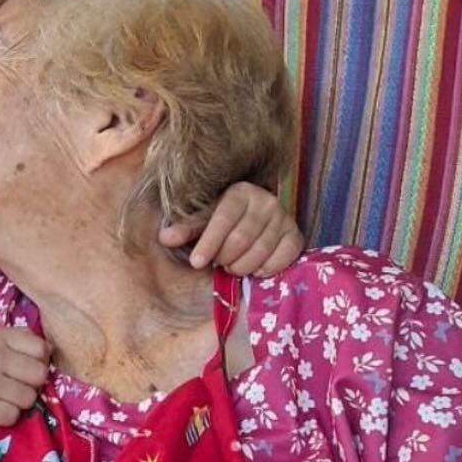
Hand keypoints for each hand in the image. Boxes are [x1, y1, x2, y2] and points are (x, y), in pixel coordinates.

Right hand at [0, 325, 50, 424]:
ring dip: (19, 403)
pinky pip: (11, 416)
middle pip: (38, 375)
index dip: (39, 362)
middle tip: (16, 387)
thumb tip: (47, 354)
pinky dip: (6, 416)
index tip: (26, 369)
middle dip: (32, 385)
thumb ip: (12, 342)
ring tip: (2, 399)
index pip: (40, 349)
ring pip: (28, 398)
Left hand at [161, 182, 303, 277]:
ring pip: (260, 252)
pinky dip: (266, 270)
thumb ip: (187, 229)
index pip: (223, 219)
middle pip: (241, 239)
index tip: (196, 263)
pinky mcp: (296, 237)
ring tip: (233, 267)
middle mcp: (265, 201)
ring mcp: (284, 218)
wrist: (256, 224)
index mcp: (240, 192)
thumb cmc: (224, 223)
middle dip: (225, 258)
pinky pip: (282, 259)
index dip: (208, 243)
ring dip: (242, 267)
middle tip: (219, 264)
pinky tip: (255, 269)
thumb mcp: (204, 222)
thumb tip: (165, 238)